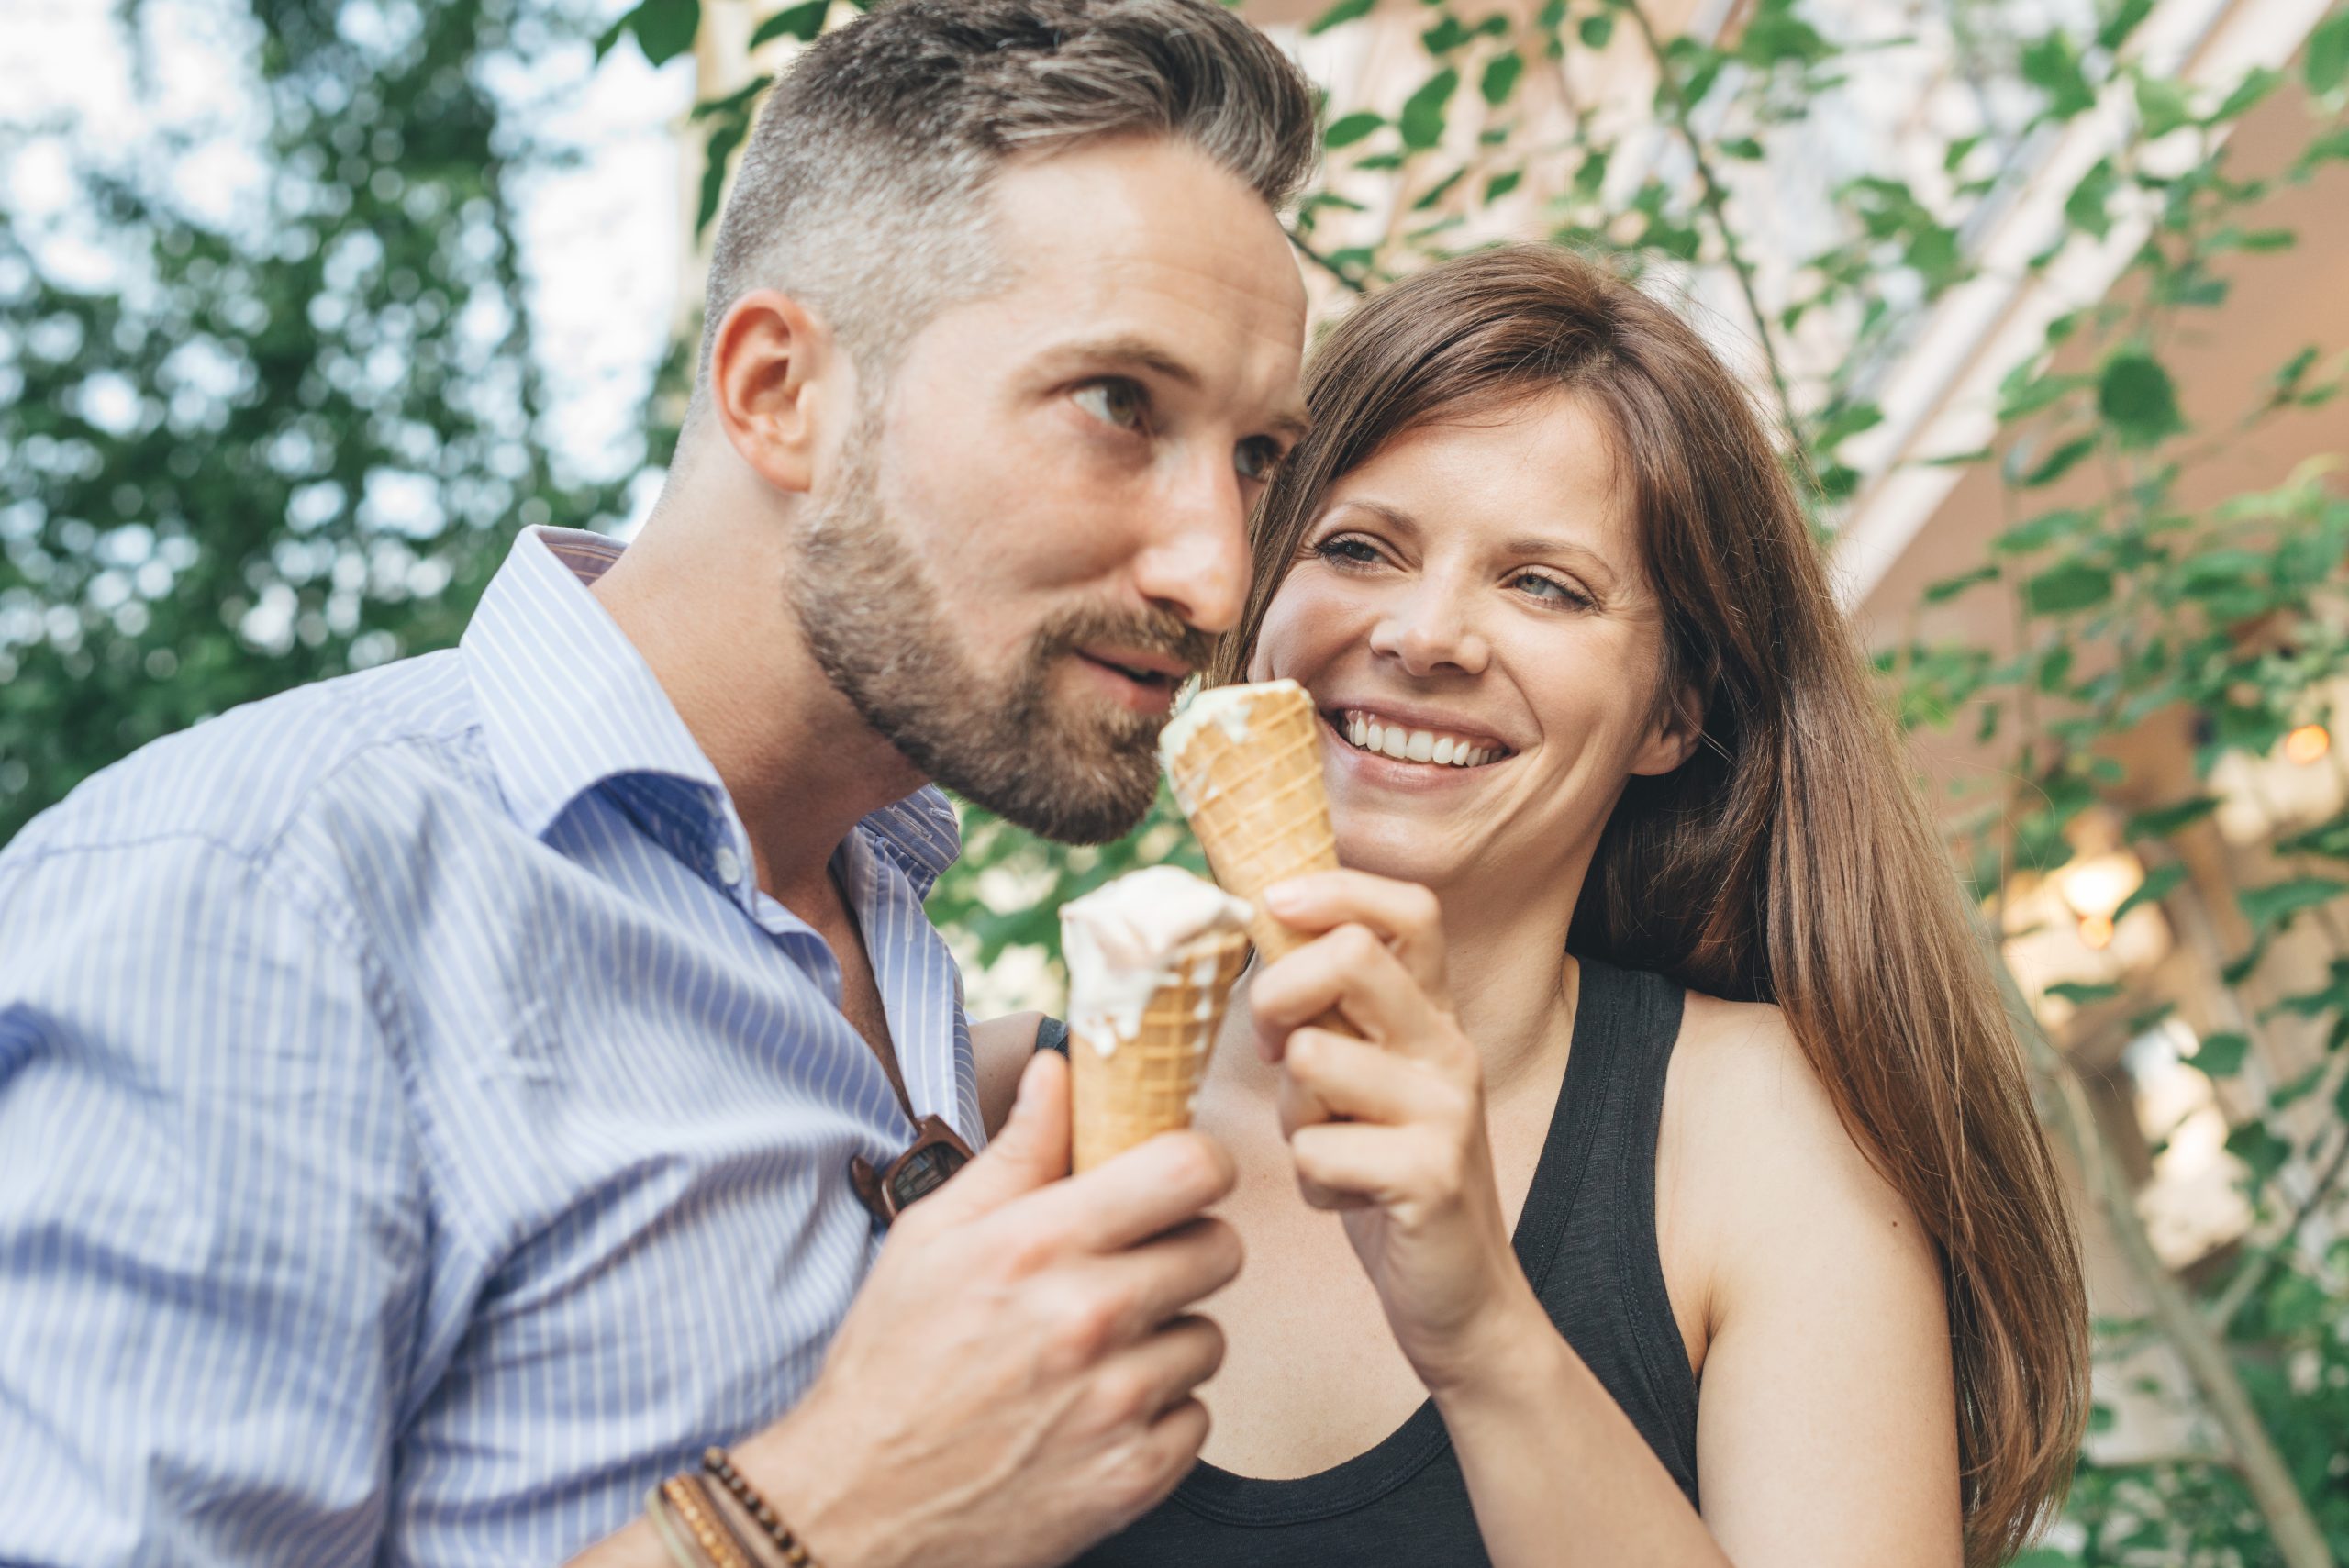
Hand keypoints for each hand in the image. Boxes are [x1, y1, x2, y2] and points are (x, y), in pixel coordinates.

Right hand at [736, 1051, 1241, 1567]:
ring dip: (1168, 1339)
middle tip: (1135, 1266)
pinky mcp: (1134, 1474)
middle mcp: (1090, 1317)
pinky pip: (1198, 1417)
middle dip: (1186, 1248)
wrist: (859, 1505)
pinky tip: (1099, 1409)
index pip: (1190, 1170)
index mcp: (1040, 1244)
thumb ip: (1016, 1150)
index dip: (1196, 1165)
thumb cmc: (892, 1361)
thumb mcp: (932, 1236)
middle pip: (1221, 1249)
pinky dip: (1159, 1414)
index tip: (1177, 1177)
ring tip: (1101, 1349)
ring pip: (1210, 1338)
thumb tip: (1060, 1069)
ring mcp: (1118, 1401)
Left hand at [1251, 870, 1542, 1397]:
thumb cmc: (1387, 1182)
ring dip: (1290, 1111)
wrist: (1462, 1303)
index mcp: (1434, 1017)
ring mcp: (1447, 1110)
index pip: (1409, 909)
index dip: (1336, 890)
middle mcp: (1450, 1049)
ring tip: (1323, 1146)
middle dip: (1278, 993)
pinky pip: (1315, 1150)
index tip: (1273, 903)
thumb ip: (1331, 1016)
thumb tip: (1261, 936)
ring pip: (1313, 1058)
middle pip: (1351, 956)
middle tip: (1271, 1048)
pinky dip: (1309, 1184)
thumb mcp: (1363, 1084)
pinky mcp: (1431, 1174)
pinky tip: (1344, 1203)